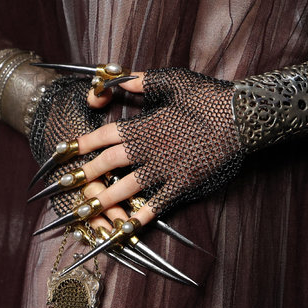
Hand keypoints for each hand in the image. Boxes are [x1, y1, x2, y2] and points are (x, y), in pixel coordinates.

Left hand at [75, 69, 242, 225]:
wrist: (241, 117)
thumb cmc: (207, 96)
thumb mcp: (173, 81)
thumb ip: (141, 81)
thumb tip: (118, 80)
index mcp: (144, 124)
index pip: (104, 135)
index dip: (83, 143)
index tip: (66, 151)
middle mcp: (149, 148)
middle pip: (108, 163)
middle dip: (86, 173)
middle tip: (67, 184)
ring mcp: (166, 168)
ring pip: (127, 187)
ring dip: (104, 200)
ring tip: (86, 210)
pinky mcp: (183, 183)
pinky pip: (158, 203)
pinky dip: (141, 216)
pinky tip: (126, 227)